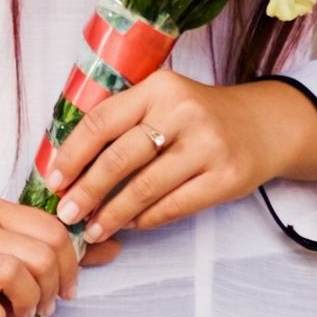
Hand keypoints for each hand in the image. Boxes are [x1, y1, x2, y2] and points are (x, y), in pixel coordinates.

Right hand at [0, 195, 78, 316]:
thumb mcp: (0, 242)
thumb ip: (50, 246)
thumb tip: (114, 248)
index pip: (52, 229)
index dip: (72, 264)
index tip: (66, 288)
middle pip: (41, 254)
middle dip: (54, 287)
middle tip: (44, 307)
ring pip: (17, 275)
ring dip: (30, 304)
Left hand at [44, 69, 316, 249]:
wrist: (264, 125)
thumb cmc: (199, 117)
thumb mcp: (164, 101)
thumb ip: (125, 121)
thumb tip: (69, 165)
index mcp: (159, 88)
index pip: (102, 121)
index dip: (72, 154)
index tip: (53, 180)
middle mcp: (184, 112)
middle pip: (120, 158)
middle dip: (87, 190)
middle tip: (66, 213)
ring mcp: (208, 146)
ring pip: (146, 188)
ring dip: (113, 213)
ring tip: (93, 228)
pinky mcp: (225, 178)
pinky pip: (174, 206)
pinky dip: (146, 219)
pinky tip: (130, 225)